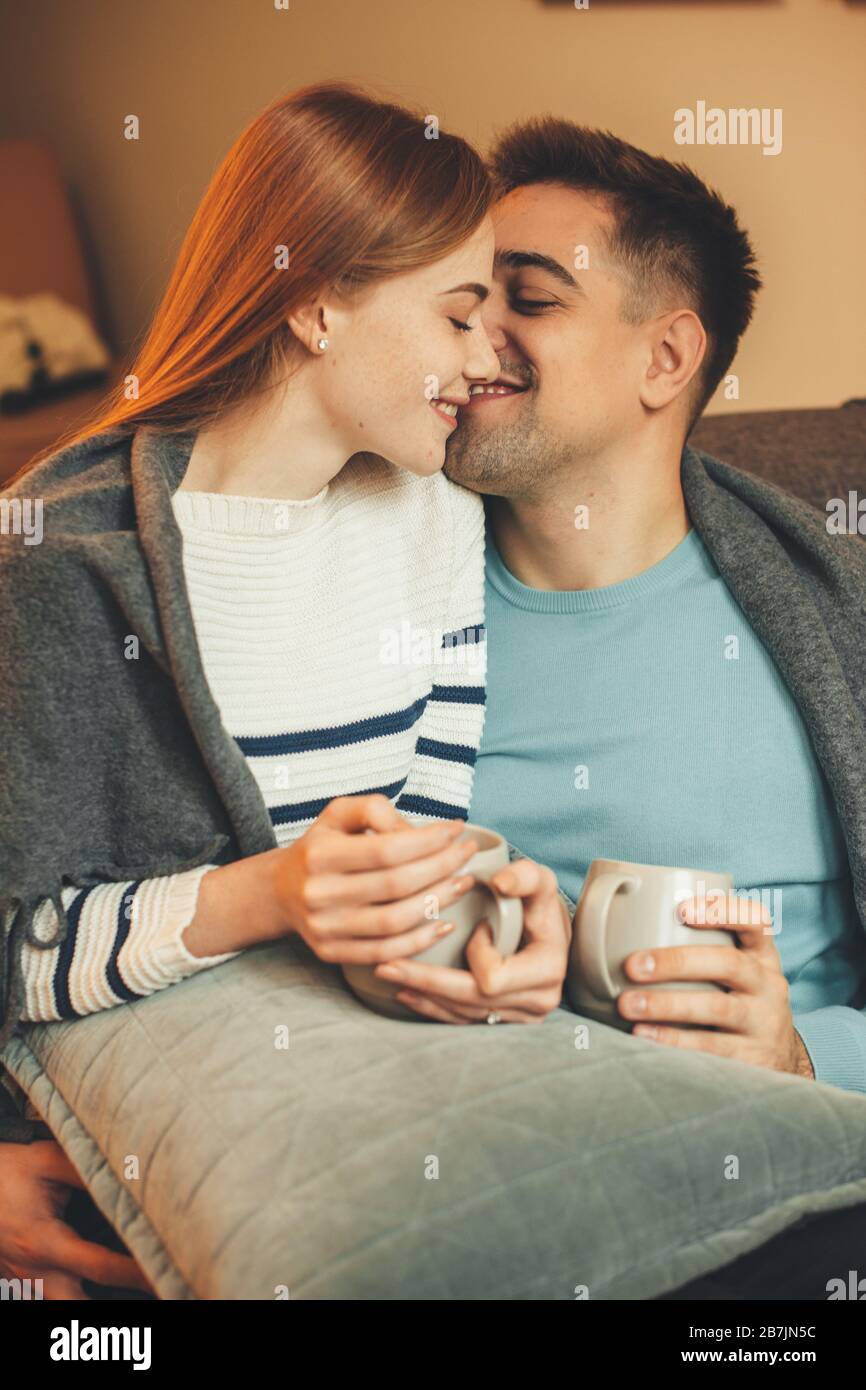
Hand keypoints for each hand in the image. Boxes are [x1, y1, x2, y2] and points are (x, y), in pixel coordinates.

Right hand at [0, 1140, 155, 1299]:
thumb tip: (131, 1171)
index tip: (167, 1269)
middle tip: (156, 1293)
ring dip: (94, 1307)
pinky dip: (76, 1298)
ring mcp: (26, 1284)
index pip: (101, 1267)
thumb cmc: (8, 1171)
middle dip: (116, 1311)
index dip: (138, 1273)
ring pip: (64, 1311)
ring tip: (139, 1296)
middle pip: (79, 1310)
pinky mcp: (21, 1285)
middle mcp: (35, 1273)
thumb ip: (88, 1169)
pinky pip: (51, 1302)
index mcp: (45, 1242)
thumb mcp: (47, 1161)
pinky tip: (103, 1291)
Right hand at [271, 794, 482, 966]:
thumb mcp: (338, 814)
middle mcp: (319, 893)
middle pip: (395, 885)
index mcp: (320, 854)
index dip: (429, 841)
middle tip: (467, 854)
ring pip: (395, 921)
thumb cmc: (321, 847)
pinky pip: (385, 951)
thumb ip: (375, 810)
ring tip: (462, 883)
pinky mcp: (331, 953)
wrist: (279, 890)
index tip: (456, 830)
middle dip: (442, 867)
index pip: (386, 849)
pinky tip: (444, 922)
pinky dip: (420, 940)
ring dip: (438, 902)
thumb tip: (418, 833)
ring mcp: (324, 928)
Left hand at [372, 857, 571, 1023]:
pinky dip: (432, 1006)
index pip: (494, 977)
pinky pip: (462, 1020)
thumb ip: (525, 876)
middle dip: (426, 981)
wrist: (549, 932)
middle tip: (386, 965)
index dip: (477, 953)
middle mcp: (537, 1001)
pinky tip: (405, 992)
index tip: (478, 926)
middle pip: (469, 1001)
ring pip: (462, 1014)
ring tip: (387, 974)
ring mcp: (519, 1016)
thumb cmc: (539, 903)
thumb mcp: (539, 881)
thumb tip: (500, 882)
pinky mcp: (501, 1019)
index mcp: (547, 971)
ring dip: (423, 994)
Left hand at [617, 891, 814, 1077]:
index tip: (682, 910)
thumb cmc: (737, 1002)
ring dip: (667, 1005)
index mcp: (761, 955)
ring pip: (718, 1008)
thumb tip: (619, 930)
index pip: (755, 920)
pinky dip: (674, 1041)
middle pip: (728, 963)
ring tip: (627, 1005)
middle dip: (677, 962)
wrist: (779, 1062)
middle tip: (632, 965)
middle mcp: (768, 984)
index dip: (722, 911)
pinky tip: (643, 1036)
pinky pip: (712, 1048)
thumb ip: (699, 951)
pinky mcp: (755, 1058)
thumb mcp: (734, 974)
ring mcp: (765, 1022)